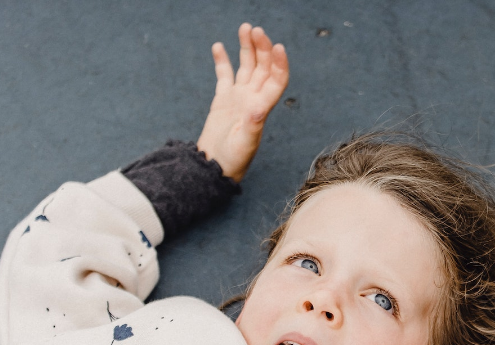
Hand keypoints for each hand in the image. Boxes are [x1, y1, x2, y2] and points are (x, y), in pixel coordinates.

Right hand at [196, 24, 289, 181]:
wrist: (215, 166)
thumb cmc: (233, 159)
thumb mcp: (244, 143)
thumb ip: (251, 125)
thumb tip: (257, 109)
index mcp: (262, 108)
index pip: (276, 80)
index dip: (279, 63)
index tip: (278, 46)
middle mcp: (253, 99)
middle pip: (262, 67)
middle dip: (262, 48)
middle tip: (256, 30)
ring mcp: (238, 97)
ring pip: (246, 66)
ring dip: (247, 47)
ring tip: (245, 28)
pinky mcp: (223, 99)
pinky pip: (224, 75)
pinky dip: (222, 60)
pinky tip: (218, 45)